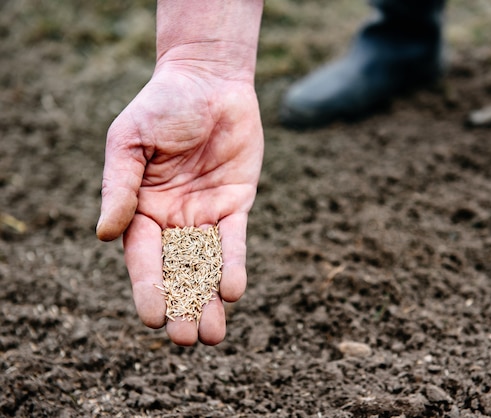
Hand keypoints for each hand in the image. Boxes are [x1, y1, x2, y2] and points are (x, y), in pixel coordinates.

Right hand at [96, 60, 262, 345]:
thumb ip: (119, 187)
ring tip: (212, 335)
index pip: (144, 257)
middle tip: (187, 341)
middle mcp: (174, 218)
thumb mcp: (129, 143)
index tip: (154, 318)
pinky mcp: (236, 204)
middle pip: (177, 271)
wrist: (208, 81)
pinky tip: (233, 291)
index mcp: (142, 209)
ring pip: (207, 266)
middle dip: (182, 305)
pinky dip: (233, 265)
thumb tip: (105, 234)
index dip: (149, 288)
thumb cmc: (161, 106)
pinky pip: (235, 241)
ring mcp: (206, 214)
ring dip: (209, 299)